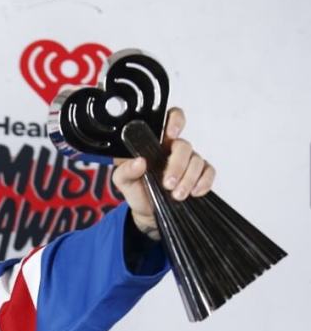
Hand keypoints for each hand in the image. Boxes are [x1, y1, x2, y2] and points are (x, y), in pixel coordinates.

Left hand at [111, 107, 216, 239]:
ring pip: (197, 160)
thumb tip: (139, 162)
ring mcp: (188, 160)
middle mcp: (172, 148)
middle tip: (168, 184)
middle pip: (184, 145)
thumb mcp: (122, 181)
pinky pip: (209, 171)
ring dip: (188, 179)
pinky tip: (194, 192)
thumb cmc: (136, 190)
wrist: (147, 211)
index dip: (174, 120)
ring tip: (176, 195)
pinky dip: (203, 182)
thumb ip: (126, 171)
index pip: (169, 119)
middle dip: (178, 166)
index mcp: (154, 143)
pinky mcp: (199, 173)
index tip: (170, 135)